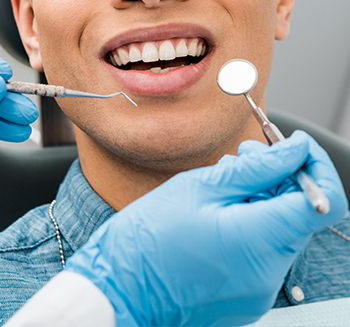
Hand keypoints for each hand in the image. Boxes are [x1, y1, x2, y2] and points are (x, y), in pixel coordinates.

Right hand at [65, 131, 347, 326]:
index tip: (294, 147)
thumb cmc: (147, 239)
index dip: (315, 166)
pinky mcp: (247, 295)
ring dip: (261, 200)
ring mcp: (260, 289)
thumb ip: (255, 169)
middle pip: (300, 213)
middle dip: (279, 178)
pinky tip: (216, 213)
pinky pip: (263, 251)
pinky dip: (250, 224)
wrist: (119, 289)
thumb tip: (294, 150)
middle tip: (243, 157)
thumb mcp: (198, 187)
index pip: (324, 201)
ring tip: (219, 185)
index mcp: (259, 240)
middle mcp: (269, 272)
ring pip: (280, 230)